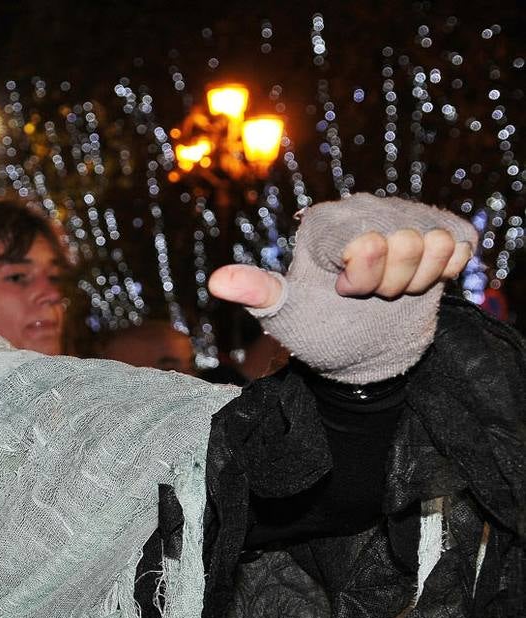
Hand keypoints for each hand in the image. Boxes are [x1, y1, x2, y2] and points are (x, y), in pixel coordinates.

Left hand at [204, 194, 478, 383]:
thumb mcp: (282, 314)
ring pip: (435, 241)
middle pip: (404, 241)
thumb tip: (215, 282)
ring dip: (417, 277)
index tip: (344, 291)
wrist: (360, 350)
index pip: (364, 241)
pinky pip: (460, 242)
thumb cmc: (317, 329)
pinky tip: (422, 278)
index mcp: (324, 222)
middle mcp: (364, 208)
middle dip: (390, 281)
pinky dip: (446, 268)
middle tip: (369, 295)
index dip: (362, 276)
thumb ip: (256, 291)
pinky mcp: (437, 229)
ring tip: (392, 289)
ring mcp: (403, 216)